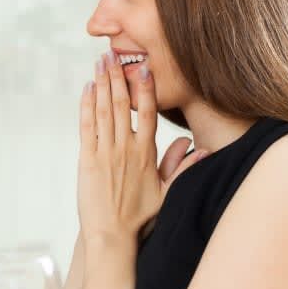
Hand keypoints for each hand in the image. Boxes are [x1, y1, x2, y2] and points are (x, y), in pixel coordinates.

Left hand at [77, 52, 205, 243]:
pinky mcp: (87, 159)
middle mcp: (126, 148)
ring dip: (100, 84)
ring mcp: (105, 152)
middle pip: (122, 104)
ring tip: (99, 62)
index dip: (146, 88)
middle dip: (117, 76)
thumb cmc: (140, 217)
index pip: (149, 113)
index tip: (143, 67)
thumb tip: (202, 149)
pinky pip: (87, 126)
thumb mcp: (167, 193)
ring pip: (103, 110)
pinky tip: (86, 89)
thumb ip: (182, 167)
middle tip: (112, 53)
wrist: (112, 235)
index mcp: (146, 153)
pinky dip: (85, 106)